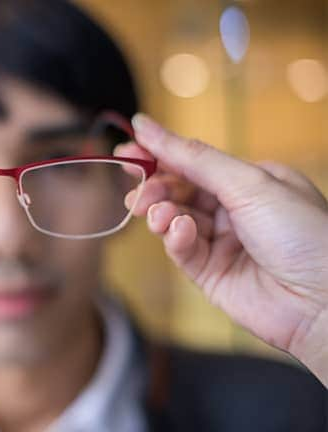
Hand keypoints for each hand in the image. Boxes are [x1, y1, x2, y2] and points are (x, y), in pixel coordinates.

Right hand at [118, 114, 327, 384]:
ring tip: (159, 215)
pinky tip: (180, 233)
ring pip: (174, 220)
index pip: (192, 163)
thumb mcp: (248, 183)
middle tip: (138, 193)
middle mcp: (233, 210)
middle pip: (178, 191)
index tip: (126, 151)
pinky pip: (181, 250)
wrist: (325, 302)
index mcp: (249, 181)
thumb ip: (194, 158)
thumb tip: (146, 126)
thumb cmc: (303, 234)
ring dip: (162, 213)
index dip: (158, 156)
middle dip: (155, 188)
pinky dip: (175, 239)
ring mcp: (220, 242)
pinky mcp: (210, 273)